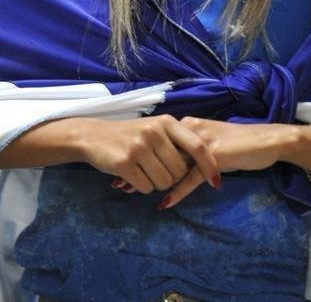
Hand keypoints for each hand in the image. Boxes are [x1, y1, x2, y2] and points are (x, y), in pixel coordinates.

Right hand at [75, 114, 219, 194]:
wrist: (93, 136)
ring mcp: (139, 147)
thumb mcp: (154, 129)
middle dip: (173, 178)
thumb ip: (176, 142)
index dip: (209, 165)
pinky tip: (132, 176)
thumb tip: (201, 165)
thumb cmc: (130, 135)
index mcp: (166, 122)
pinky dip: (142, 187)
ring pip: (164, 182)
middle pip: (180, 171)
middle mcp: (154, 132)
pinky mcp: (125, 163)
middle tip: (157, 170)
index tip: (217, 181)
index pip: (197, 146)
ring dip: (157, 184)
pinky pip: (146, 188)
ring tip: (144, 171)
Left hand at [122, 118, 289, 207]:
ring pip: (171, 164)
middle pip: (159, 152)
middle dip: (138, 168)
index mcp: (188, 125)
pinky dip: (177, 191)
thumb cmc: (239, 143)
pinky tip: (164, 202)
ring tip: (130, 191)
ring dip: (150, 179)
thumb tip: (170, 161)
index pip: (158, 142)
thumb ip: (190, 149)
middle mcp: (190, 130)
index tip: (121, 167)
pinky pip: (191, 178)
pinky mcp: (213, 157)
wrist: (267, 140)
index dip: (140, 156)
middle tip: (119, 183)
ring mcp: (201, 143)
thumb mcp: (209, 142)